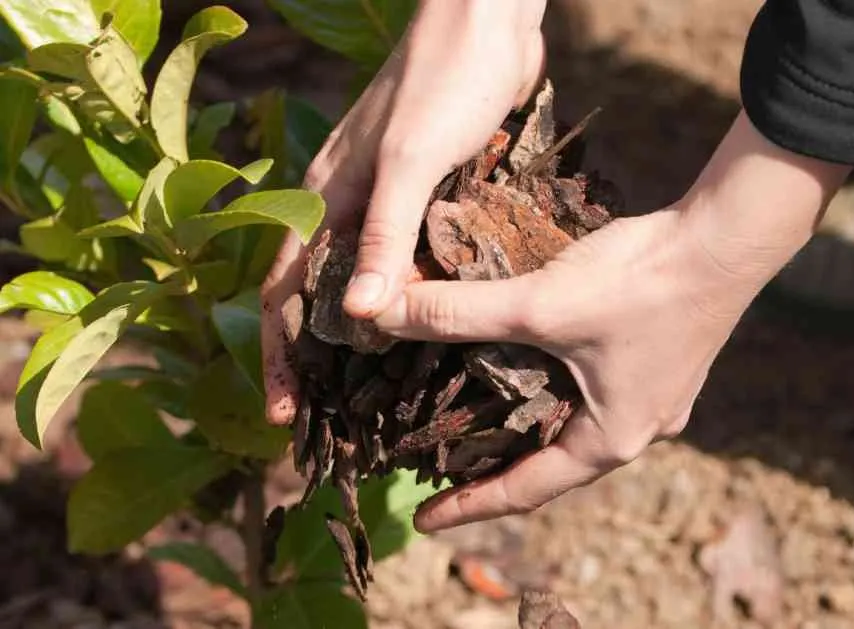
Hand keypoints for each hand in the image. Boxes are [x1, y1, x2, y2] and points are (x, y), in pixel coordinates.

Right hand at [260, 0, 546, 423]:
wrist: (489, 22)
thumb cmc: (442, 82)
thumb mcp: (407, 162)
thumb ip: (381, 235)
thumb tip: (357, 318)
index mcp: (325, 197)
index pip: (285, 292)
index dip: (280, 356)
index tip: (285, 414)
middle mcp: (351, 206)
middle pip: (323, 296)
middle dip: (322, 359)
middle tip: (337, 419)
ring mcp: (392, 203)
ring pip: (371, 282)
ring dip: (373, 333)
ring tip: (386, 392)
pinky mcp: (431, 198)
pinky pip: (413, 261)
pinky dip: (417, 297)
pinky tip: (438, 328)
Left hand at [374, 210, 740, 531]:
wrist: (726, 238)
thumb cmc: (642, 283)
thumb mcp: (540, 305)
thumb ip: (459, 313)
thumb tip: (381, 313)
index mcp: (611, 439)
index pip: (526, 491)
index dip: (470, 506)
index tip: (424, 519)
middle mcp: (635, 428)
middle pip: (550, 464)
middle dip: (495, 469)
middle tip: (441, 469)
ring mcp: (651, 396)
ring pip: (570, 424)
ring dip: (523, 425)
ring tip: (474, 420)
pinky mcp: (654, 360)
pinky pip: (589, 390)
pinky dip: (548, 387)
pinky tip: (524, 364)